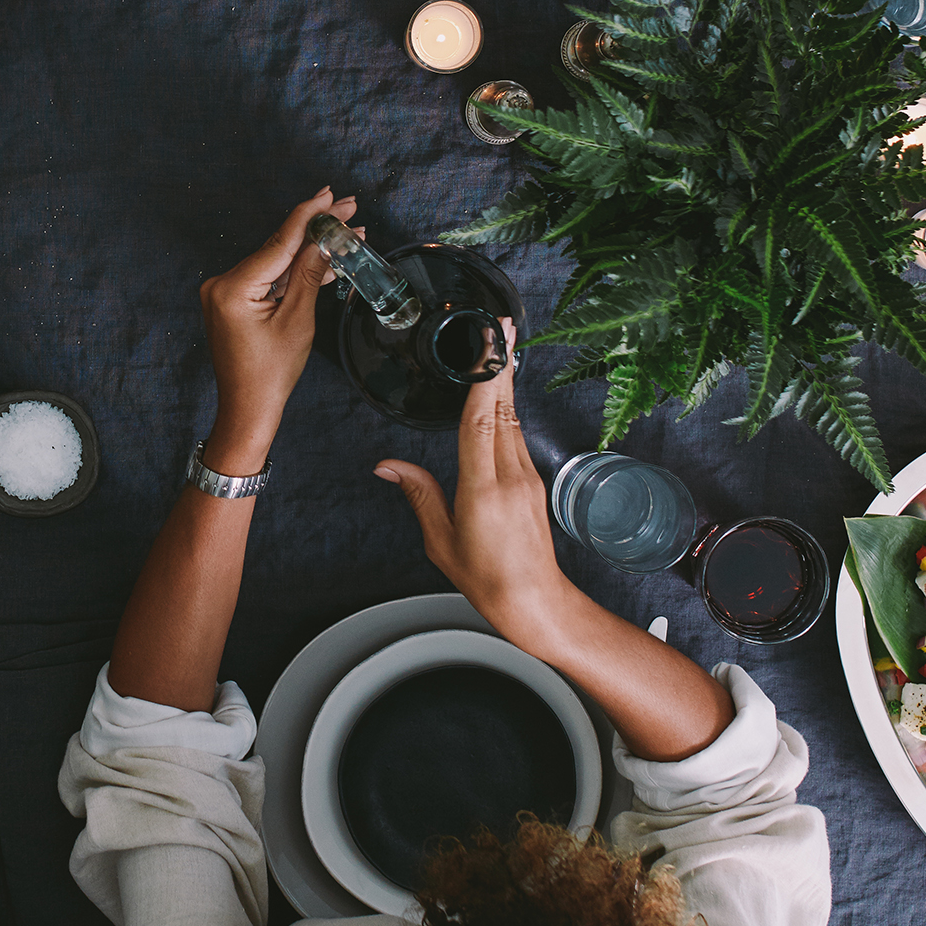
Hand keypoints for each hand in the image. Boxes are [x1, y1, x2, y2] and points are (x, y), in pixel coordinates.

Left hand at [198, 189, 353, 467]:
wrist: (247, 408)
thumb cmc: (270, 374)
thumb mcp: (298, 321)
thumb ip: (310, 274)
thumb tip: (327, 239)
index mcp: (232, 288)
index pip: (279, 243)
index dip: (309, 216)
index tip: (330, 196)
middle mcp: (221, 283)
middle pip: (277, 247)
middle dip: (316, 229)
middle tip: (348, 207)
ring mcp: (224, 291)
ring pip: (275, 260)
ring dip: (309, 248)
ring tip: (347, 230)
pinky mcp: (231, 299)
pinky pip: (267, 276)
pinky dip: (293, 269)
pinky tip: (324, 257)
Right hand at [372, 333, 567, 649]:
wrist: (537, 603)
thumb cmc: (488, 580)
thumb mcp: (441, 541)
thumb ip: (419, 494)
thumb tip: (388, 466)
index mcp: (483, 489)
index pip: (481, 419)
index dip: (485, 375)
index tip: (489, 340)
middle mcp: (511, 476)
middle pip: (502, 407)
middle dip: (500, 362)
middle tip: (499, 322)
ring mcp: (527, 477)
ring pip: (512, 418)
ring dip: (504, 380)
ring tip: (498, 344)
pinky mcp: (534, 481)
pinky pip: (516, 435)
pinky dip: (506, 408)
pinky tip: (500, 392)